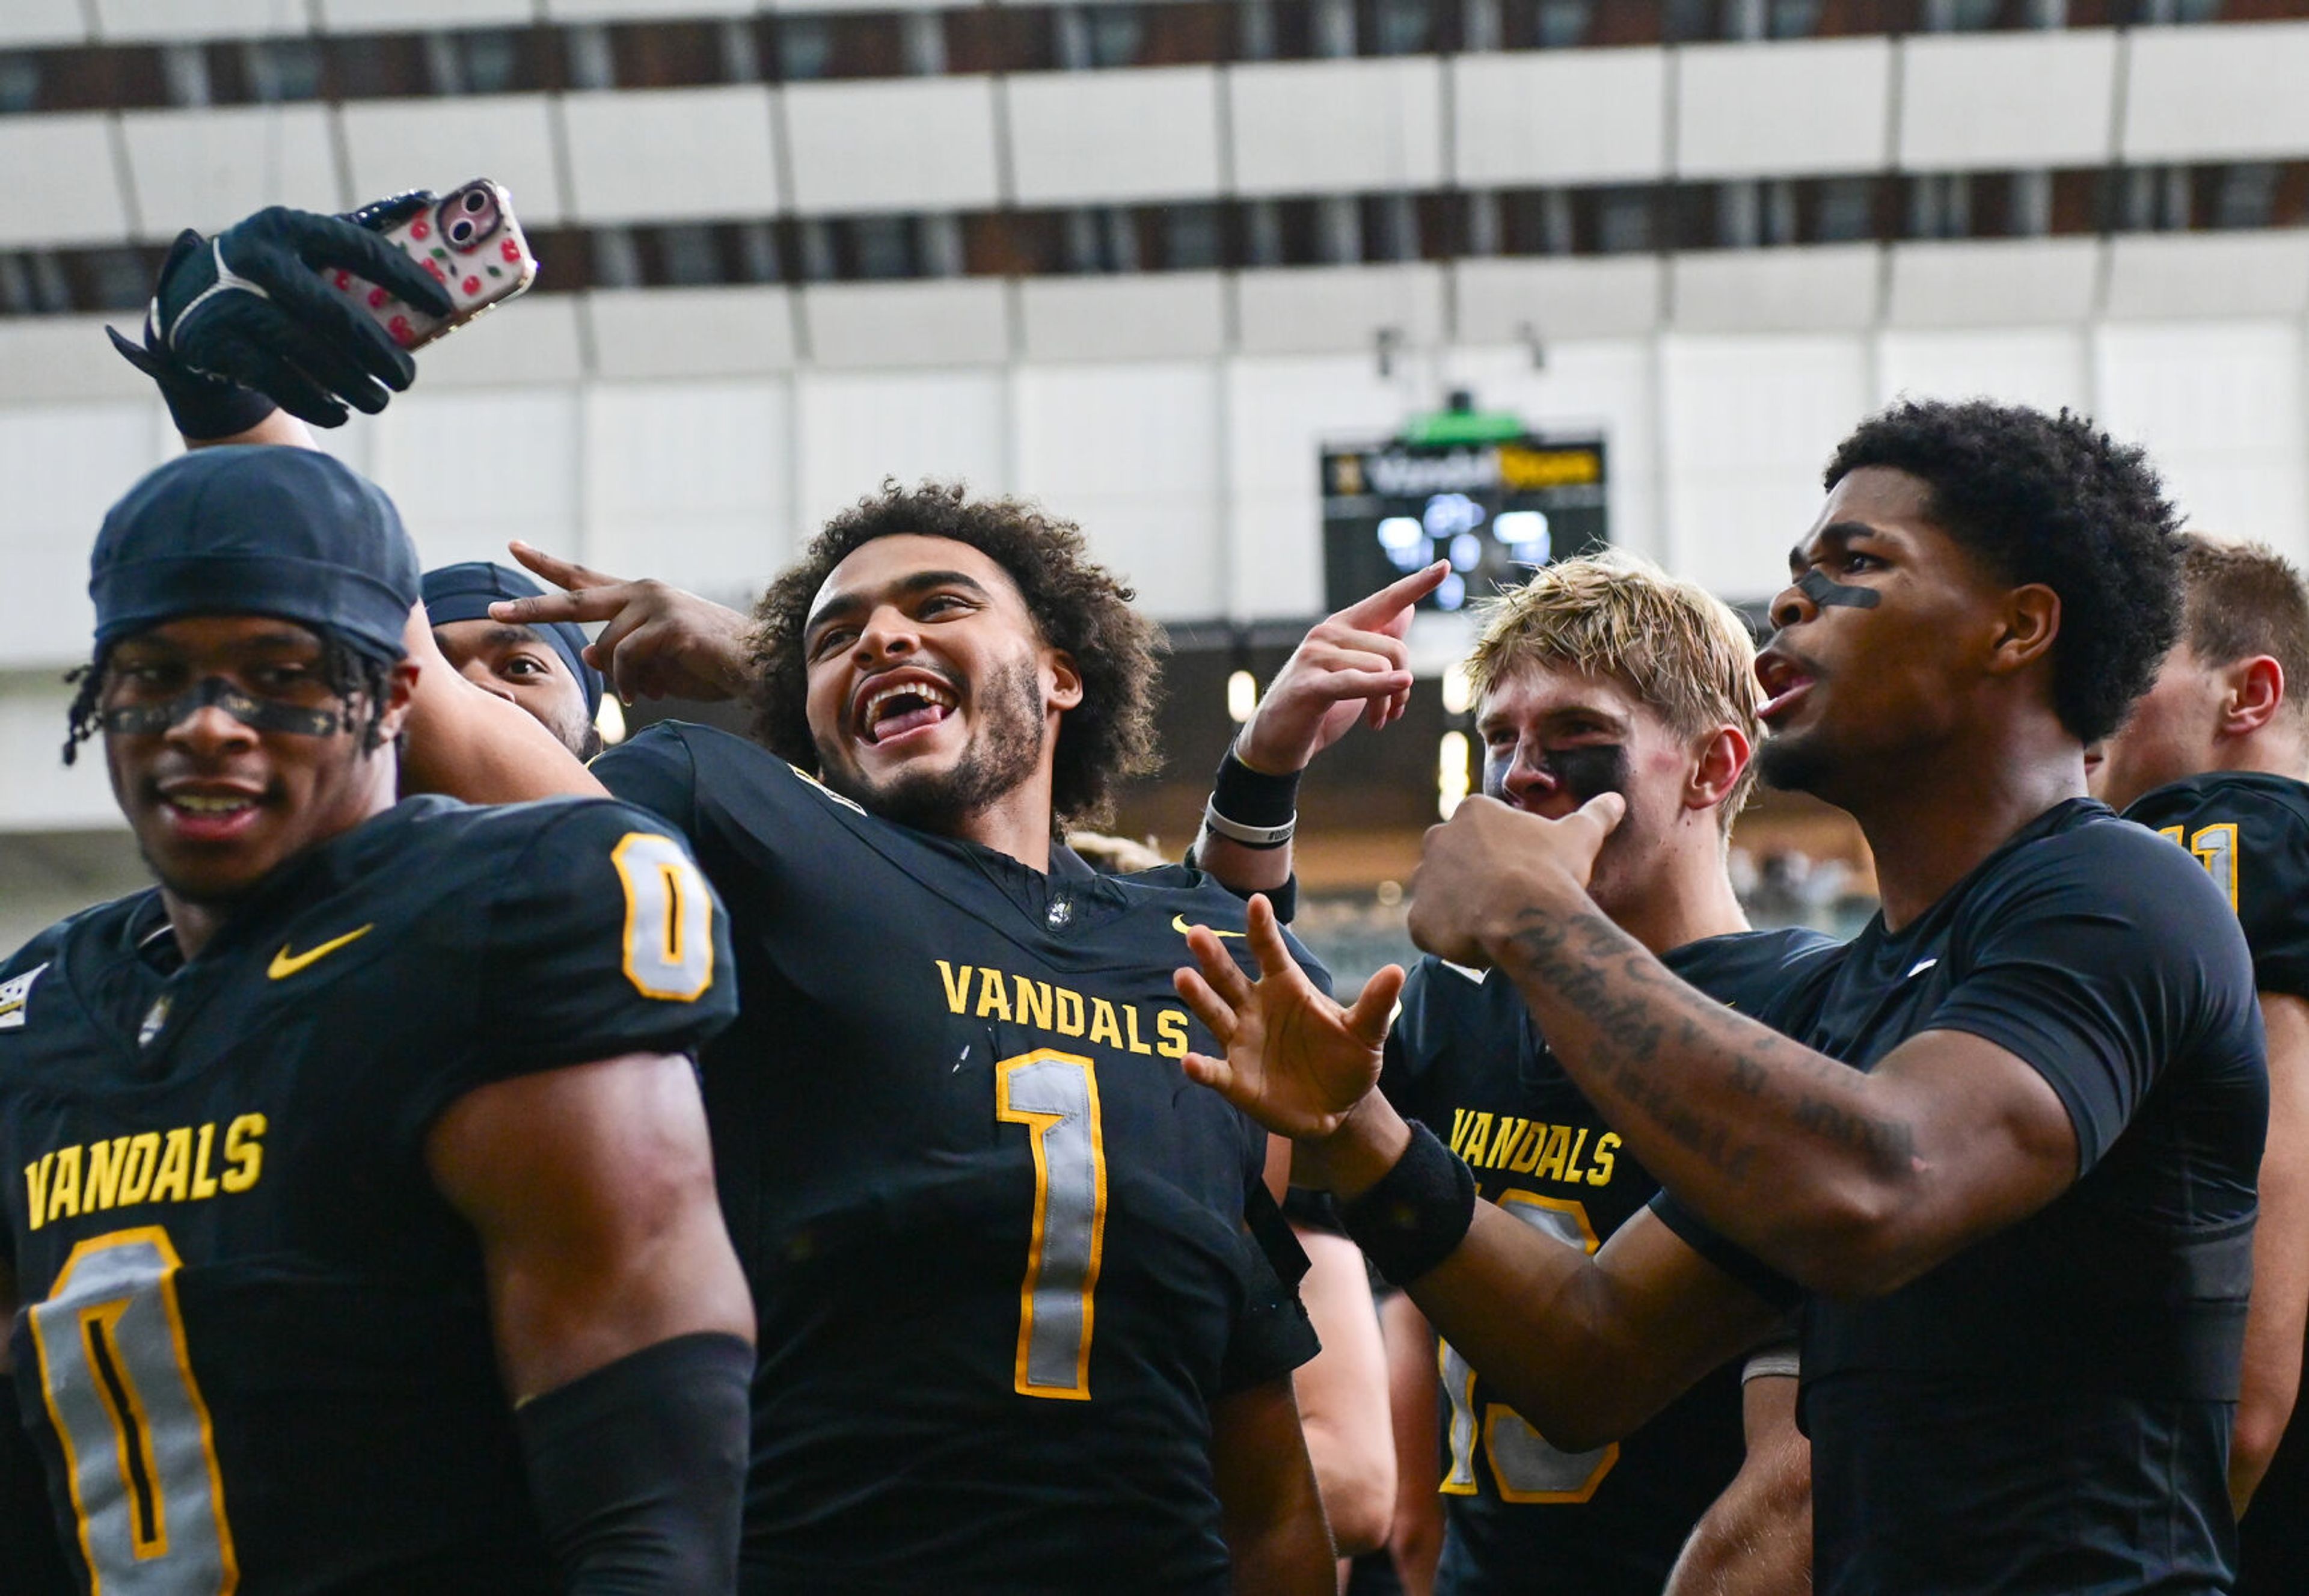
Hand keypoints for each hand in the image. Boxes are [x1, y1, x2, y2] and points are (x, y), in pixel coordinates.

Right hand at [116, 196, 454, 427]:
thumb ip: (357, 245)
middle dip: (379, 352)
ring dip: (351, 385)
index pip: (359, 248)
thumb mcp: (304, 250)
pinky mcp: (212, 341)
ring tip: (379, 401)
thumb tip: (429, 203)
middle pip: (333, 313)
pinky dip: (314, 403)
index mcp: (287, 226)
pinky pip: (276, 380)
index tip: (444, 308)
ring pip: (306, 350)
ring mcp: (229, 300)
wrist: (189, 301)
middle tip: (408, 378)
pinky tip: (340, 414)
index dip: (407, 279)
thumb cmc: (276, 277)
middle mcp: (254, 257)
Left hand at [492, 543, 753, 704]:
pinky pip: (627, 659)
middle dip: (532, 606)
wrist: (756, 664)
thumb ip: (621, 655)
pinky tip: (646, 693)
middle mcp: (643, 592)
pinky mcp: (669, 625)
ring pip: (608, 646)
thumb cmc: (708, 663)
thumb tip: (589, 654)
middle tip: (492, 610)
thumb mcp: (655, 662)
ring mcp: (656, 604)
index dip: (546, 565)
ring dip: (622, 678)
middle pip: (575, 601)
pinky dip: (630, 683)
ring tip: (649, 691)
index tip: (513, 546)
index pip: (584, 578)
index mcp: (638, 596)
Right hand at [1173, 895, 1407, 1141]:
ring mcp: (1243, 1042)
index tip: (1257, 902)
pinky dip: (1201, 1067)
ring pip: (1215, 1014)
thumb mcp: (1367, 1032)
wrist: (1339, 1108)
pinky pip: (1215, 1071)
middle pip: (1230, 978)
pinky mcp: (1236, 1080)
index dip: (1263, 929)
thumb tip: (1396, 971)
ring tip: (1183, 976)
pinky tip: (1189, 1060)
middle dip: (1213, 957)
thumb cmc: (1348, 1059)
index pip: (1271, 953)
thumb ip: (1375, 1004)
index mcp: (1286, 988)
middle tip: (1196, 933)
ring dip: (1199, 997)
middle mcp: (1256, 1009)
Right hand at [1234, 561, 1449, 775]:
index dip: (1417, 584)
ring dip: (1388, 703)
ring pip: (1381, 667)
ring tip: (1378, 722)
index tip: (1446, 565)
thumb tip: (1408, 608)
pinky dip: (1380, 688)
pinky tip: (1396, 697)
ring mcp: (1315, 656)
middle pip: (1395, 647)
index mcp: (1341, 627)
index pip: (1386, 599)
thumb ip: (1377, 641)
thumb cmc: (1319, 707)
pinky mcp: (1308, 685)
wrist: (1276, 743)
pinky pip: (1356, 682)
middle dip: (1403, 685)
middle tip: (1394, 712)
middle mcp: (1327, 633)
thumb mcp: (1354, 671)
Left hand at [1406, 793, 1623, 966]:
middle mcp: (1438, 838)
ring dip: (1460, 906)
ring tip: (1495, 923)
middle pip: (1455, 859)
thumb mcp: (1581, 837)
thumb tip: (1616, 799)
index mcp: (1473, 812)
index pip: (1483, 831)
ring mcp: (1424, 880)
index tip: (1526, 873)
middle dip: (1476, 877)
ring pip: (1439, 893)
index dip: (1507, 855)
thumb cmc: (1553, 871)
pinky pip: (1430, 929)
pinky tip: (1478, 945)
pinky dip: (1449, 938)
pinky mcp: (1418, 920)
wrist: (1528, 917)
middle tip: (1509, 899)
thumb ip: (1596, 814)